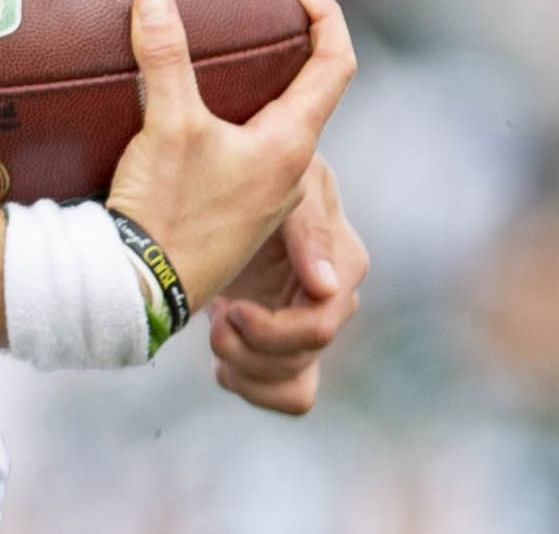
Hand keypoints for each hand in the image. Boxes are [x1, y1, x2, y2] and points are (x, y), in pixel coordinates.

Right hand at [104, 0, 356, 320]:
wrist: (139, 290)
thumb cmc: (166, 211)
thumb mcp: (168, 125)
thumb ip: (166, 57)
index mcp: (290, 144)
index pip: (336, 63)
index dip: (326, 14)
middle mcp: (290, 172)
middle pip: (313, 93)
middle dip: (293, 46)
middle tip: (261, 11)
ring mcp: (266, 199)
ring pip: (283, 126)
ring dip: (266, 88)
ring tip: (229, 60)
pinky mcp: (239, 216)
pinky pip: (255, 153)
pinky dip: (243, 121)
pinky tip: (202, 119)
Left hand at [208, 155, 366, 413]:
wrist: (225, 180)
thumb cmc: (257, 165)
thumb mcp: (286, 181)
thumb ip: (307, 227)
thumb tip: (327, 290)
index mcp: (344, 262)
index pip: (319, 326)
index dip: (271, 330)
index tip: (229, 307)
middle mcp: (334, 300)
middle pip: (301, 358)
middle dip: (250, 348)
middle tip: (215, 320)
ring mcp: (309, 325)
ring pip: (294, 384)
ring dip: (248, 370)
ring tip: (216, 334)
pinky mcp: (286, 345)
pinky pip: (290, 394)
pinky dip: (255, 387)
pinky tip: (225, 362)